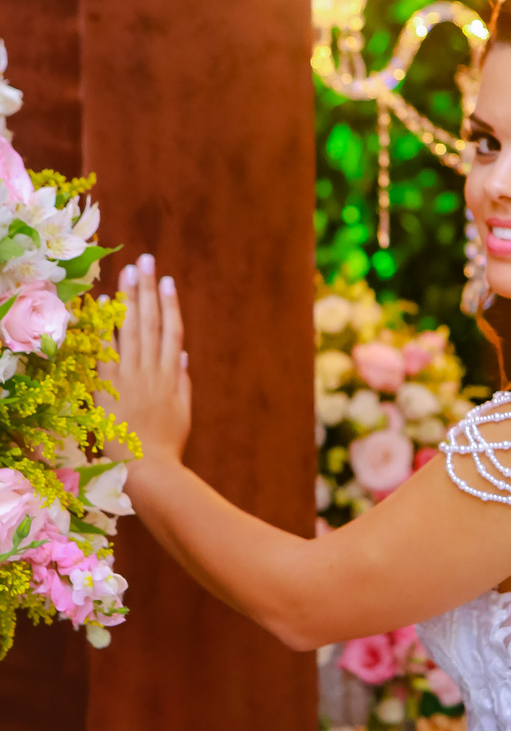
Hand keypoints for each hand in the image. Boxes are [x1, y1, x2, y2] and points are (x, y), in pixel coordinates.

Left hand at [98, 254, 190, 468]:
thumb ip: (183, 383)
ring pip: (132, 331)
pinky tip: (106, 306)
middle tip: (145, 261)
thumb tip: (184, 356)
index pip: (172, 332)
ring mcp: (131, 378)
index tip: (167, 281)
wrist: (149, 470)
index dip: (170, 305)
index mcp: (171, 377)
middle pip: (151, 323)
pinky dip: (108, 327)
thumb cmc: (167, 447)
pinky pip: (108, 352)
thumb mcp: (183, 414)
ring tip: (129, 272)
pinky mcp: (110, 389)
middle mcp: (152, 372)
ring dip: (131, 299)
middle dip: (148, 290)